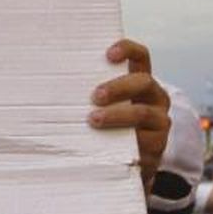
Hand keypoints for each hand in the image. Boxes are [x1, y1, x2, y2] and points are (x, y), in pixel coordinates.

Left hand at [89, 40, 169, 188]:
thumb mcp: (107, 107)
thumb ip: (93, 95)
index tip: (109, 54)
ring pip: (143, 114)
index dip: (127, 50)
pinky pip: (143, 144)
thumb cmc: (113, 128)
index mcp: (142, 84)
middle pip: (144, 82)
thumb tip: (54, 84)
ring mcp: (159, 125)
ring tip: (93, 120)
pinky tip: (105, 145)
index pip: (140, 57)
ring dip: (117, 115)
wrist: (134, 163)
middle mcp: (155, 100)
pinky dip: (123, 143)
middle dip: (119, 87)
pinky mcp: (156, 150)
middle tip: (95, 96)